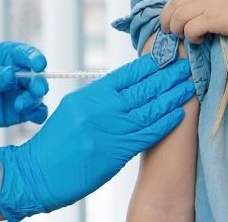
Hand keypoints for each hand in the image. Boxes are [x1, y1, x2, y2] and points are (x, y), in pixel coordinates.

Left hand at [0, 41, 48, 130]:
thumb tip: (11, 76)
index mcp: (8, 56)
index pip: (28, 54)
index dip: (36, 58)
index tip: (39, 65)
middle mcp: (17, 74)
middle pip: (37, 77)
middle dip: (38, 83)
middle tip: (34, 90)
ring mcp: (18, 93)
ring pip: (37, 96)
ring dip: (35, 100)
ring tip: (20, 105)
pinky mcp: (17, 112)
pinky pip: (34, 113)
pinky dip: (37, 114)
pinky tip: (33, 116)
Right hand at [0, 55, 193, 220]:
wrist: (39, 172)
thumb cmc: (56, 142)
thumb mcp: (74, 109)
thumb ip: (99, 98)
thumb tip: (126, 88)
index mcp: (91, 94)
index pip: (127, 73)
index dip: (150, 64)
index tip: (167, 55)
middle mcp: (102, 108)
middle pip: (143, 88)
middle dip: (168, 76)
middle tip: (187, 66)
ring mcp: (110, 130)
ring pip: (149, 108)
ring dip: (172, 97)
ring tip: (189, 87)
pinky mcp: (117, 152)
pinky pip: (147, 134)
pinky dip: (164, 122)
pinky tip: (178, 114)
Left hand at [161, 0, 227, 43]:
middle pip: (176, 0)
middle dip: (167, 15)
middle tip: (167, 26)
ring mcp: (210, 2)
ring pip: (178, 15)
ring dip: (176, 28)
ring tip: (181, 35)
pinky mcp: (213, 19)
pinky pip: (190, 28)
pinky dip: (190, 36)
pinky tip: (198, 39)